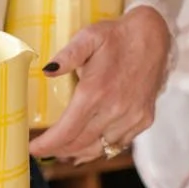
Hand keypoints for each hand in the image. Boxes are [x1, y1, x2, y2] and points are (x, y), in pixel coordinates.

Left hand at [29, 7, 171, 165]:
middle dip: (58, 150)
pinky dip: (100, 148)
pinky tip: (89, 145)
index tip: (33, 150)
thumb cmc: (117, 36)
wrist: (155, 35)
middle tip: (45, 149)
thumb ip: (67, 55)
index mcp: (96, 92)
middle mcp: (115, 110)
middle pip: (79, 144)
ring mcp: (131, 117)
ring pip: (98, 148)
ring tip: (63, 151)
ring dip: (78, 152)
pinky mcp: (143, 119)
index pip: (66, 131)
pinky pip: (117, 144)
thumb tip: (47, 70)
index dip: (47, 145)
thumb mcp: (89, 36)